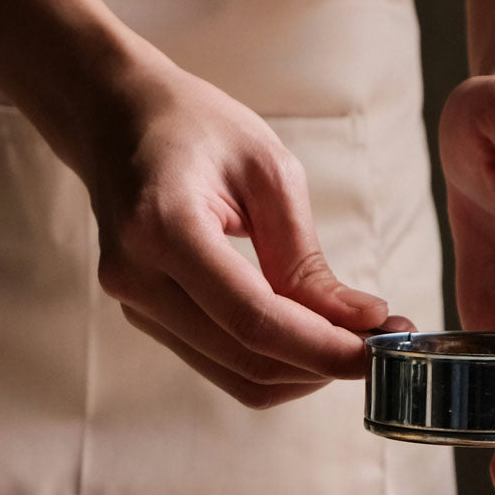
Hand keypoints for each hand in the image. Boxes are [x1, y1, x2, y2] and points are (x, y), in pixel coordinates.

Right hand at [84, 55, 388, 407]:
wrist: (114, 118)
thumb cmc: (194, 127)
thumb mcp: (267, 170)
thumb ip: (307, 258)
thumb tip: (360, 322)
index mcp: (164, 228)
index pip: (253, 318)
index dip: (322, 347)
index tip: (378, 349)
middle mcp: (138, 279)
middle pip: (246, 360)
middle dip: (321, 364)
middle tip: (379, 344)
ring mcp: (135, 306)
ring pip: (236, 377)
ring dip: (302, 372)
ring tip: (351, 339)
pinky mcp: (146, 318)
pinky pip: (221, 363)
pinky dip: (274, 361)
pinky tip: (310, 335)